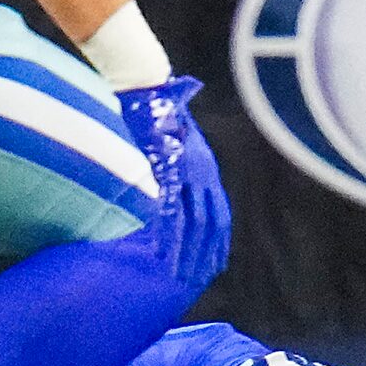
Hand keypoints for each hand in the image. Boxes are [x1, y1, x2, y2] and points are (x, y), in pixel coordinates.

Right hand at [115, 76, 231, 296]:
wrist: (146, 85)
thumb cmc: (156, 109)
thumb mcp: (173, 138)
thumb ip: (174, 161)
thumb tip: (168, 178)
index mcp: (205, 167)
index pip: (219, 213)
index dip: (218, 241)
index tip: (215, 266)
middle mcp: (202, 171)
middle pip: (210, 223)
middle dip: (204, 254)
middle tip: (198, 280)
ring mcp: (187, 170)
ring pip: (192, 221)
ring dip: (186, 251)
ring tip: (179, 275)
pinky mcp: (168, 168)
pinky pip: (171, 207)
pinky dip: (167, 233)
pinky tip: (160, 252)